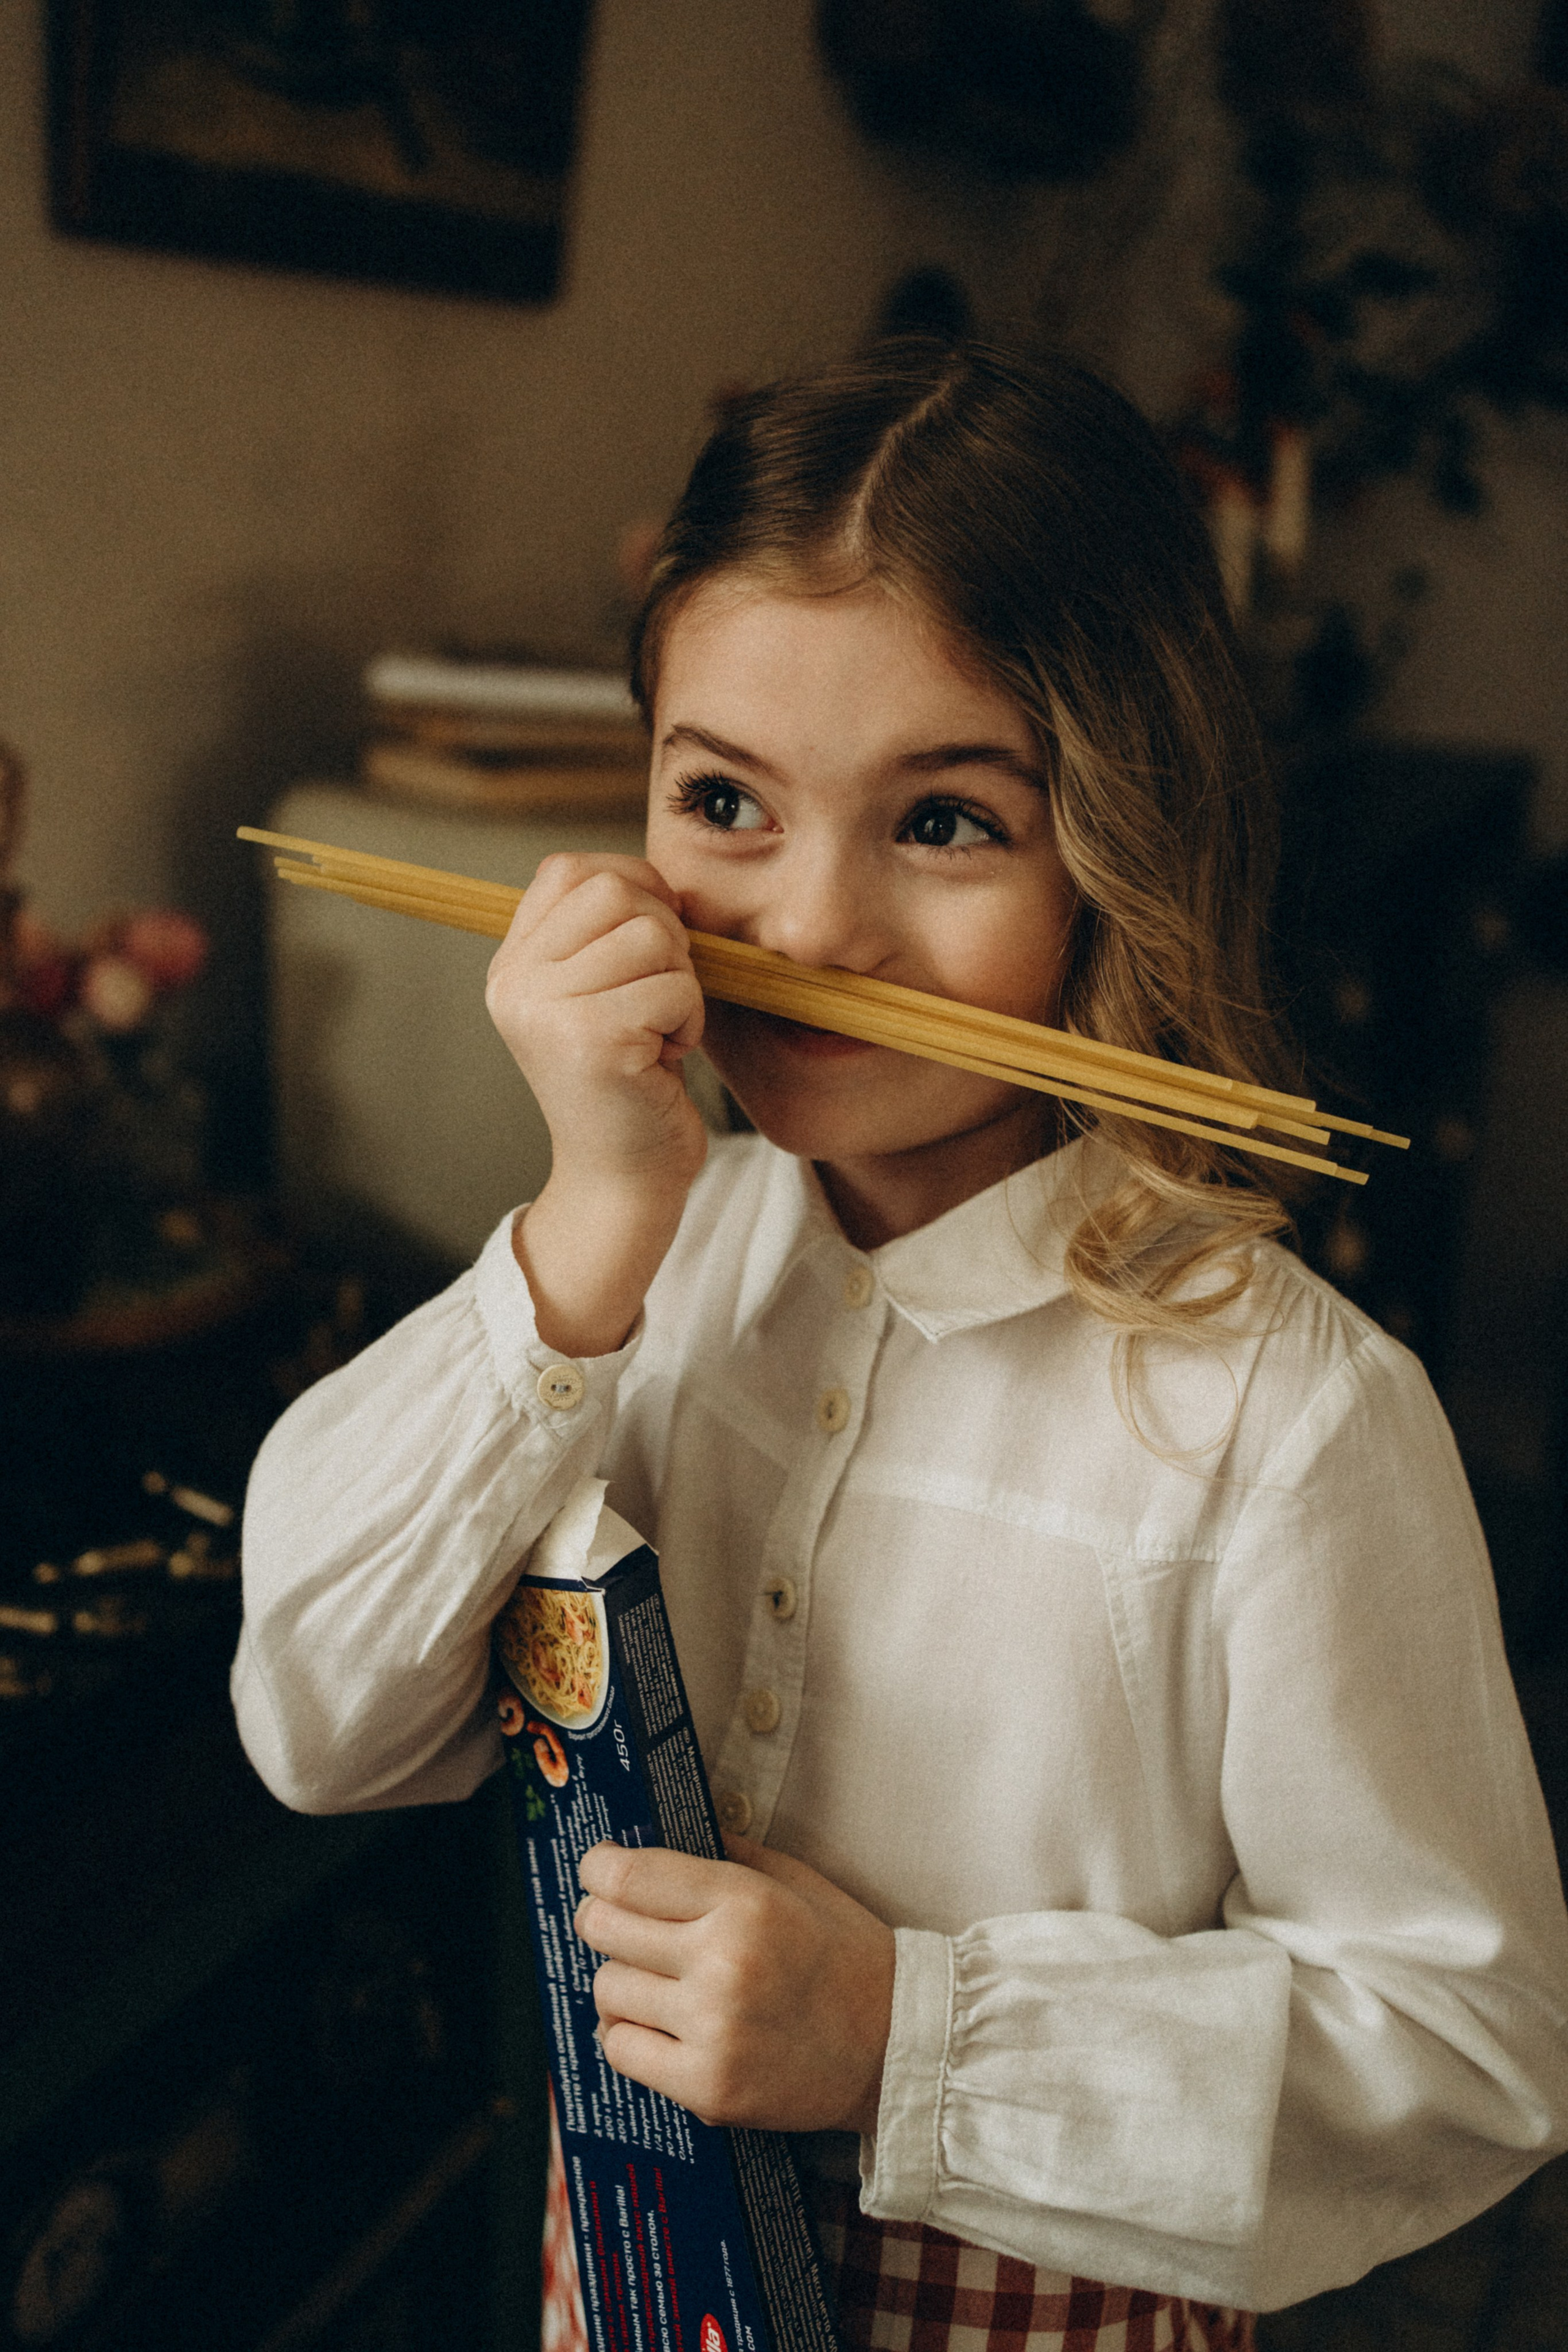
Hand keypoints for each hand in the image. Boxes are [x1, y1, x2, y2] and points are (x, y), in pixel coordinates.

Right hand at [485, 854, 707, 1354]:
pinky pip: (676, 986)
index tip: (650, 944)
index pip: (568, 869)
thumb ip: (602, 931)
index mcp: (510, 965)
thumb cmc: (631, 1080)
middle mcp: (514, 983)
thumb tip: (655, 873)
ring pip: (653, 936)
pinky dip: (689, 1020)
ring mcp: (547, 1011)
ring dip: (679, 983)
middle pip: (616, 890)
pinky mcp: (594, 1041)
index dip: (631, 888)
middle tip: (656, 1001)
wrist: (623, 1181)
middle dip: (663, 937)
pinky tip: (664, 1059)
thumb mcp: (597, 993)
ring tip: (656, 1033)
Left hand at [574, 1836, 895, 2135]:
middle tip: (617, 1922)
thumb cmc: (846, 1955)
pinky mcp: (707, 2089)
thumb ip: (728, 1855)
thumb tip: (659, 1839)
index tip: (600, 1869)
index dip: (599, 1868)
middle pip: (603, 1929)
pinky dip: (628, 2035)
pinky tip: (656, 2025)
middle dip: (602, 1919)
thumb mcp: (797, 1882)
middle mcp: (722, 1963)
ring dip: (621, 1981)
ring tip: (653, 1980)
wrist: (894, 2045)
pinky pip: (621, 2051)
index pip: (628, 1877)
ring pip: (607, 1990)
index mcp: (745, 1903)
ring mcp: (712, 2030)